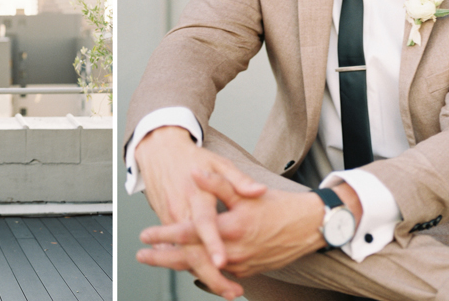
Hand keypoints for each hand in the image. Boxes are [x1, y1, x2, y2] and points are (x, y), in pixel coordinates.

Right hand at [133, 127, 265, 298]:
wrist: (159, 152)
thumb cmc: (191, 157)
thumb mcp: (218, 162)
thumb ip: (238, 179)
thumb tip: (258, 191)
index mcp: (196, 195)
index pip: (203, 223)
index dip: (212, 243)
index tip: (222, 261)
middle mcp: (181, 210)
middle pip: (191, 249)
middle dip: (209, 274)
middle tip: (230, 290)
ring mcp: (171, 219)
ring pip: (184, 254)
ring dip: (202, 273)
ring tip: (224, 289)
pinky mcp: (167, 223)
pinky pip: (179, 249)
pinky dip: (191, 264)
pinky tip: (207, 276)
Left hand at [139, 169, 325, 276]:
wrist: (307, 227)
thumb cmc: (278, 206)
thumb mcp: (246, 191)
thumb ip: (217, 183)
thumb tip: (195, 174)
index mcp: (232, 228)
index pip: (191, 234)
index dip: (166, 235)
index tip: (146, 234)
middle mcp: (234, 251)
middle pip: (191, 259)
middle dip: (163, 258)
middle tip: (141, 255)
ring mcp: (241, 265)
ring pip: (202, 269)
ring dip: (179, 265)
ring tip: (158, 259)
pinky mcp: (247, 271)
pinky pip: (218, 274)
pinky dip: (200, 270)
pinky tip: (187, 265)